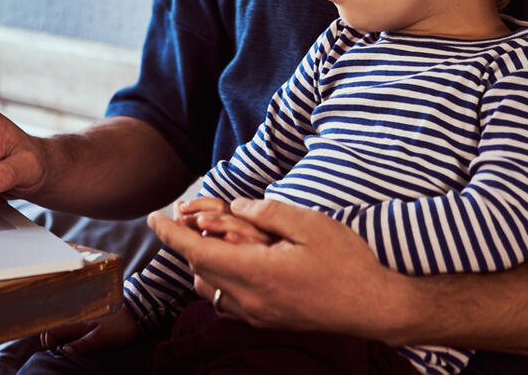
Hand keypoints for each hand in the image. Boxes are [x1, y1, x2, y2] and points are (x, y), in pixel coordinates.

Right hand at [40, 305, 139, 355]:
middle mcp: (76, 322)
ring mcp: (82, 324)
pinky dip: (70, 341)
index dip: (48, 339)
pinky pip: (73, 334)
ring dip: (62, 342)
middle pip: (55, 331)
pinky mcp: (89, 328)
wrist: (135, 317)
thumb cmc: (119, 326)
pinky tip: (76, 347)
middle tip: (60, 353)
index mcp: (77, 322)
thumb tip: (65, 350)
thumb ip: (83, 343)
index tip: (54, 350)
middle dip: (52, 342)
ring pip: (64, 333)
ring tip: (68, 352)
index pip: (52, 328)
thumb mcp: (102, 338)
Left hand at [148, 198, 409, 338]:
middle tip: (188, 215)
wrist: (374, 307)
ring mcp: (256, 314)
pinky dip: (216, 279)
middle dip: (186, 241)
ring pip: (207, 287)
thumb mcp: (310, 223)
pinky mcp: (265, 321)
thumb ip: (267, 211)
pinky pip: (224, 301)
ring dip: (201, 261)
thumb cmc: (347, 262)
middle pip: (197, 269)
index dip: (170, 233)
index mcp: (257, 272)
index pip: (197, 251)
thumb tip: (237, 207)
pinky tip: (232, 261)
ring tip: (212, 236)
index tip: (154, 217)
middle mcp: (250, 299)